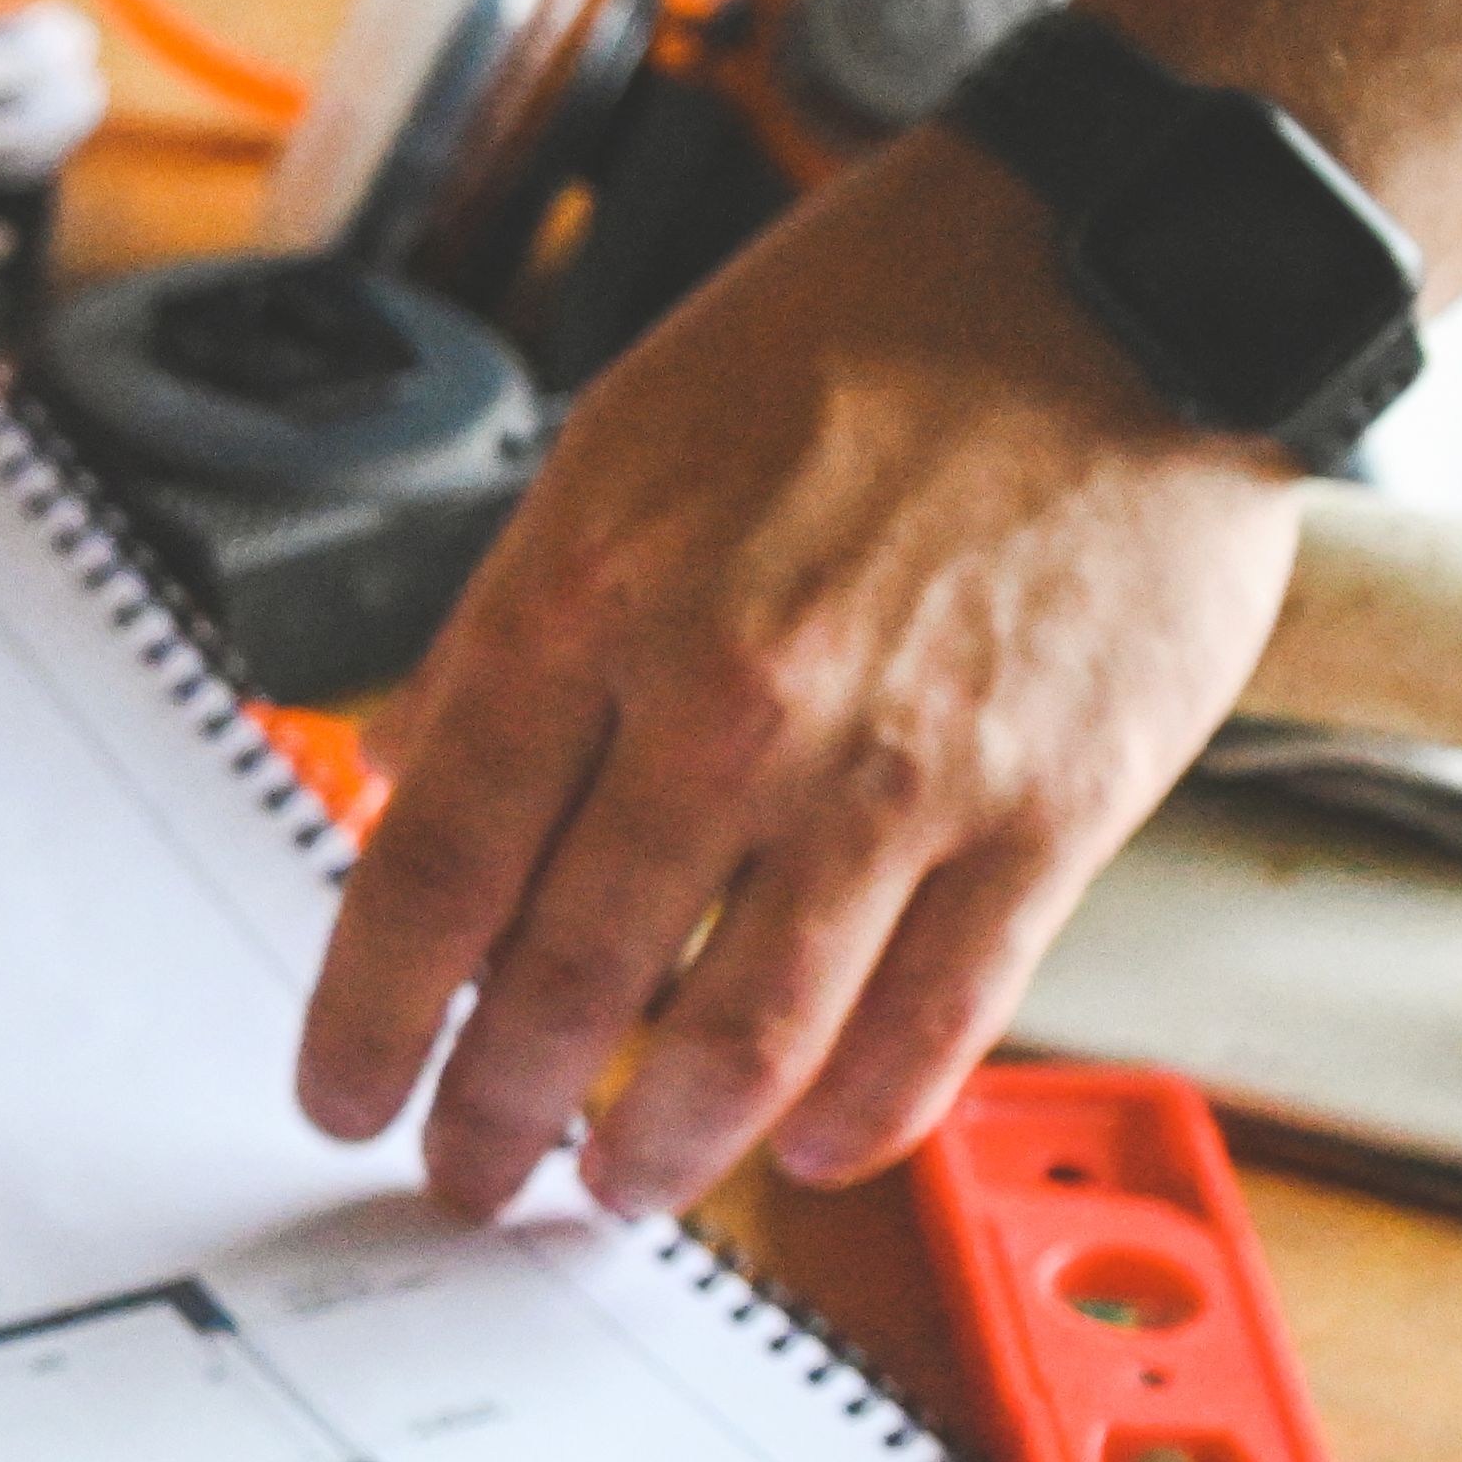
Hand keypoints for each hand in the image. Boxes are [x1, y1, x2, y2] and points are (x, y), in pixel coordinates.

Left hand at [294, 137, 1304, 1216]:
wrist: (1117, 277)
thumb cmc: (861, 345)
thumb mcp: (614, 451)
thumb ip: (507, 636)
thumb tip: (412, 789)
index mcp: (593, 605)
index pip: (431, 871)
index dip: (369, 1016)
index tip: (343, 1092)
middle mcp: (731, 703)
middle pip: (567, 981)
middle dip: (494, 1114)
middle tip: (466, 1172)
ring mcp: (899, 770)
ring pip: (744, 1036)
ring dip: (659, 1146)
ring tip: (616, 1185)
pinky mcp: (1053, 809)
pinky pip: (934, 1022)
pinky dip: (855, 1114)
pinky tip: (806, 1143)